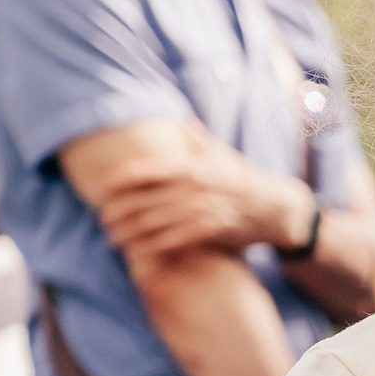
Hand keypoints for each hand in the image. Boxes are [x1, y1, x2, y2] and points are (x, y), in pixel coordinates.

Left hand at [92, 121, 310, 267]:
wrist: (275, 207)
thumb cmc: (244, 179)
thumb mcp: (222, 154)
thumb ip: (197, 139)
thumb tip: (181, 122)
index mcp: (190, 166)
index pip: (144, 171)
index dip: (118, 180)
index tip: (98, 187)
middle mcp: (193, 188)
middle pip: (143, 200)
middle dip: (117, 210)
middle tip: (100, 218)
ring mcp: (201, 211)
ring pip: (154, 223)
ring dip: (129, 232)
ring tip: (111, 238)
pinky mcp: (210, 232)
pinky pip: (174, 241)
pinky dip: (153, 247)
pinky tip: (138, 252)